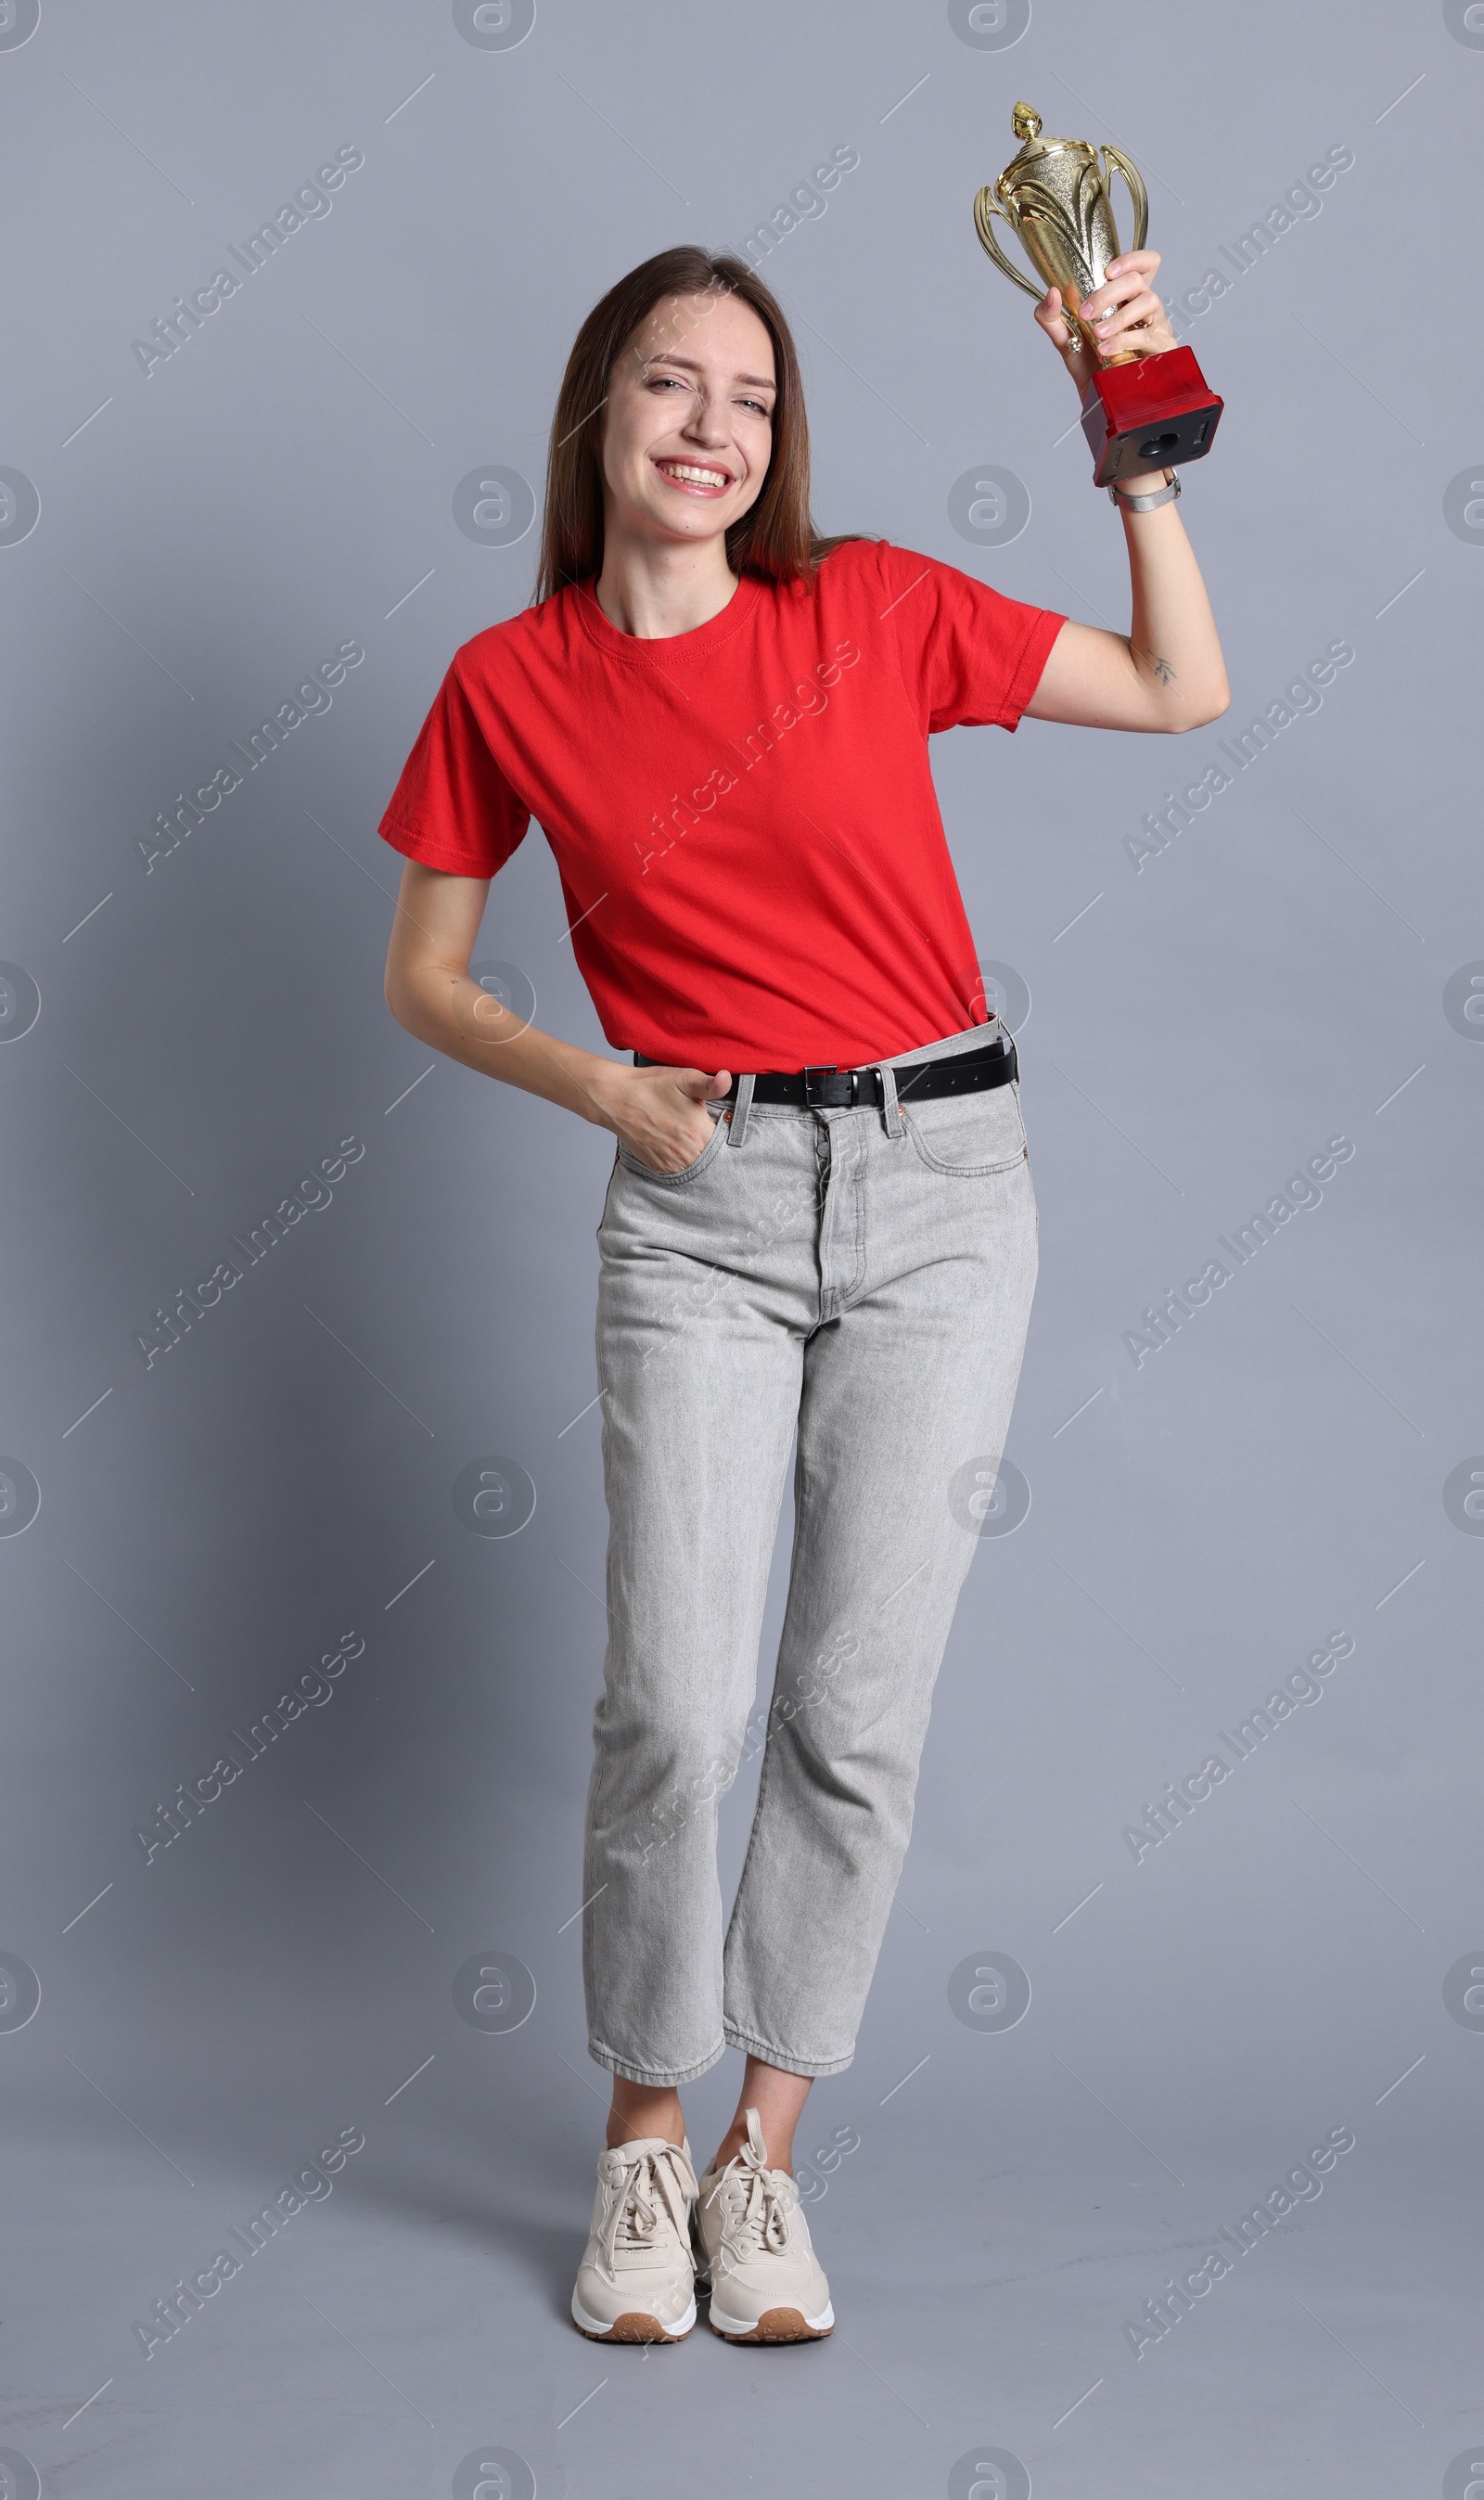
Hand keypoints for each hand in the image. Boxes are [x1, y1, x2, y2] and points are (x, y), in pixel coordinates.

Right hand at [584, 1059, 731, 1172]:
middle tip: (696, 1125)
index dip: (722, 1131)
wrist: (617, 1098)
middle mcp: (688, 1155)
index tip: (716, 1122)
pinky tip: (674, 1142)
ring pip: (696, 1164)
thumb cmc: (652, 1086)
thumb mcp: (686, 1078)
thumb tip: (726, 1078)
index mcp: (700, 1134)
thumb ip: (712, 1085)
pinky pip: (679, 1169)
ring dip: (695, 1153)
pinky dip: (680, 1158)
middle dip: (708, 1142)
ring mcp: (672, 1164)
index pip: (725, 1142)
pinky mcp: (659, 1168)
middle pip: (711, 1155)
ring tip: (684, 1133)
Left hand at [1034, 248, 1173, 399]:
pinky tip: (1106, 350)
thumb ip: (1052, 317)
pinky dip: (1124, 339)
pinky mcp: (1164, 350)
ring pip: (1148, 302)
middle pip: (1139, 280)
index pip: (1145, 264)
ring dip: (1118, 316)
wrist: (1098, 401)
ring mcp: (1159, 327)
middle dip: (1109, 292)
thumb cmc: (1090, 366)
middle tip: (1086, 312)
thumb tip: (1052, 293)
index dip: (1132, 259)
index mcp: (1129, 298)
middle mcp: (1147, 308)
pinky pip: (1149, 336)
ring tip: (1097, 334)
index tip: (1107, 271)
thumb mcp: (1066, 339)